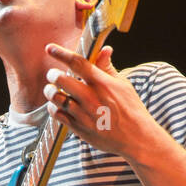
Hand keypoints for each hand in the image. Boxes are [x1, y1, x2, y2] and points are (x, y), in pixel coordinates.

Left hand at [42, 42, 156, 162]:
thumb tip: (104, 49)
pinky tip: (57, 105)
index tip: (50, 48)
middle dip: (52, 74)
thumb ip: (107, 67)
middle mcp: (90, 98)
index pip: (77, 63)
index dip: (60, 53)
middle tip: (52, 75)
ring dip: (50, 92)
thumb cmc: (131, 109)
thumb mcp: (122, 84)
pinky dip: (53, 108)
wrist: (135, 138)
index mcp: (101, 83)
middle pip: (61, 80)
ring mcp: (83, 114)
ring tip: (51, 90)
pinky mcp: (79, 129)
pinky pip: (57, 115)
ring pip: (56, 98)